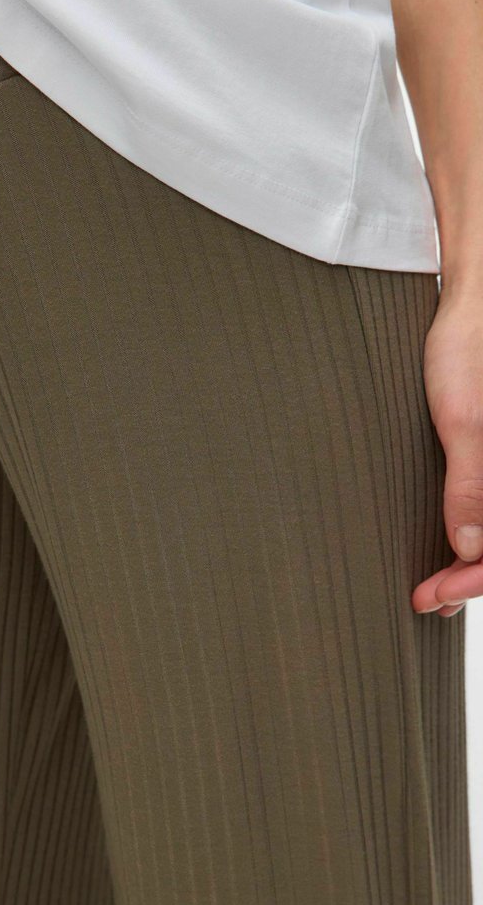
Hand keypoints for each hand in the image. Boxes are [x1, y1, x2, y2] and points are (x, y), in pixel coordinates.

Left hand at [412, 285, 482, 615]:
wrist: (472, 305)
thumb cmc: (470, 349)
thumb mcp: (465, 419)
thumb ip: (472, 483)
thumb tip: (469, 547)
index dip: (481, 579)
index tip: (438, 593)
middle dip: (476, 579)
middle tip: (428, 599)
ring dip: (478, 564)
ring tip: (437, 590)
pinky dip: (479, 537)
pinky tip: (456, 554)